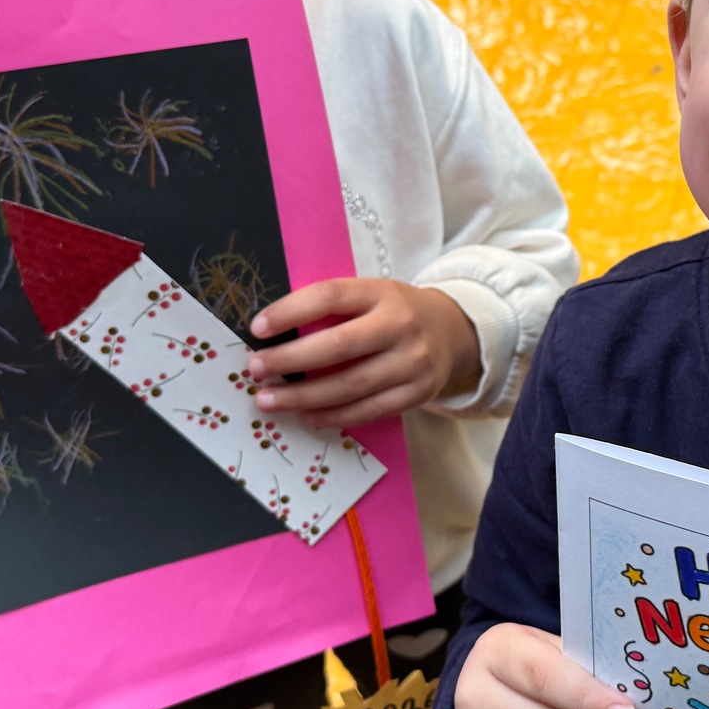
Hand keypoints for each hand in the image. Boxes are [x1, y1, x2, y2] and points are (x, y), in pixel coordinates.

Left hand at [246, 279, 479, 427]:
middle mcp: (401, 325)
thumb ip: (334, 309)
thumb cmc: (395, 312)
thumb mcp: (372, 295)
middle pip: (338, 346)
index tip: (258, 328)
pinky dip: (332, 416)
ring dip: (302, 396)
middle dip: (290, 360)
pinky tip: (305, 415)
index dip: (291, 311)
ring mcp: (412, 362)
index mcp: (383, 292)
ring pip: (350, 385)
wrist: (453, 331)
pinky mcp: (417, 393)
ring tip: (267, 400)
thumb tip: (274, 333)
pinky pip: (367, 410)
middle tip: (255, 369)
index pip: (331, 296)